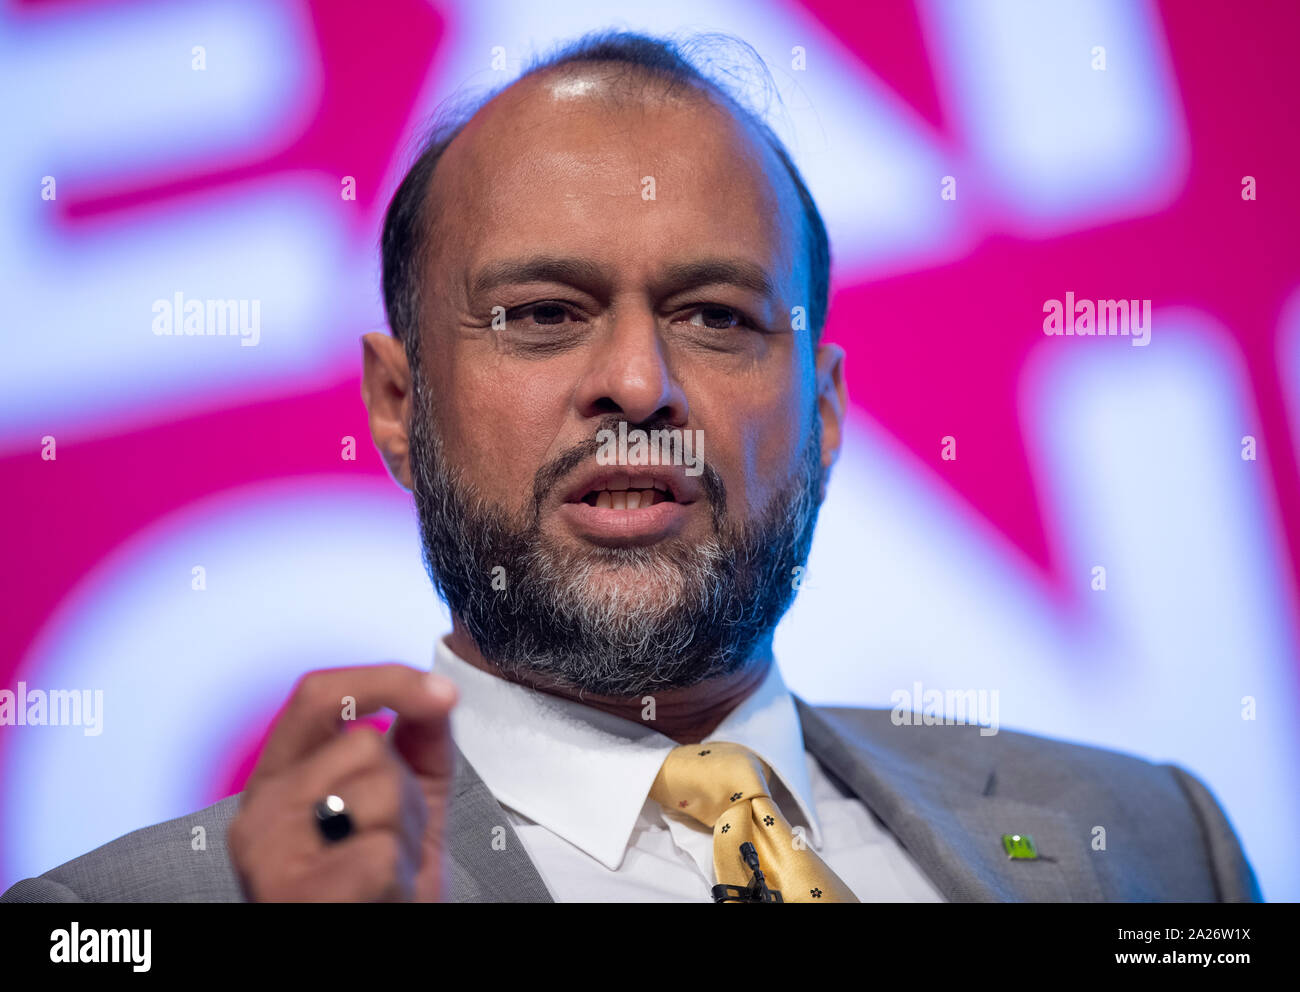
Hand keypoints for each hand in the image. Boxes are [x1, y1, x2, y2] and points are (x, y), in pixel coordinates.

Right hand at [227, 663, 457, 900]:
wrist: (364, 959)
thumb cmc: (379, 886)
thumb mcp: (406, 803)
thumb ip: (418, 741)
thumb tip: (437, 691)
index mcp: (279, 778)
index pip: (318, 695)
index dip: (383, 681)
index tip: (438, 692)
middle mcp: (258, 810)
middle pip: (363, 745)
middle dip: (404, 791)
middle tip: (391, 841)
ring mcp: (268, 853)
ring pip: (378, 792)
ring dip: (404, 836)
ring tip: (383, 872)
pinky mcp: (291, 893)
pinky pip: (381, 852)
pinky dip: (398, 877)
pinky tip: (378, 897)